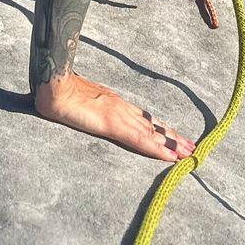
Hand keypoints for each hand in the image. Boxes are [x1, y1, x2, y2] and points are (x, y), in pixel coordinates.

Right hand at [34, 73, 194, 161]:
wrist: (53, 86)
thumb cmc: (61, 93)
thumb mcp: (82, 102)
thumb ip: (92, 109)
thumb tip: (95, 114)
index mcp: (115, 103)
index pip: (143, 118)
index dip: (160, 128)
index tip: (175, 136)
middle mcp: (122, 108)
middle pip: (153, 125)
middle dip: (172, 137)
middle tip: (192, 147)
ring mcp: (119, 114)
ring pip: (152, 133)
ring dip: (172, 145)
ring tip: (189, 154)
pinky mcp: (113, 123)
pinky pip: (140, 140)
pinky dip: (157, 149)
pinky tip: (169, 157)